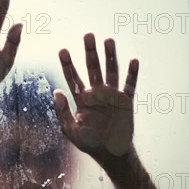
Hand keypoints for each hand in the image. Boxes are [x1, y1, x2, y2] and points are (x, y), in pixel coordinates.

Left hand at [53, 34, 138, 156]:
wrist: (111, 153)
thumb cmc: (89, 143)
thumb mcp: (70, 130)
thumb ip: (62, 111)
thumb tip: (56, 91)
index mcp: (82, 99)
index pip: (73, 78)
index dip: (68, 64)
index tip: (63, 50)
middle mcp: (97, 93)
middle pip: (93, 68)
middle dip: (90, 52)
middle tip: (87, 35)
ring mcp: (112, 96)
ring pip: (111, 71)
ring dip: (110, 56)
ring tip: (108, 40)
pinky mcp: (126, 102)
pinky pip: (129, 86)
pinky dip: (132, 74)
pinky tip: (133, 61)